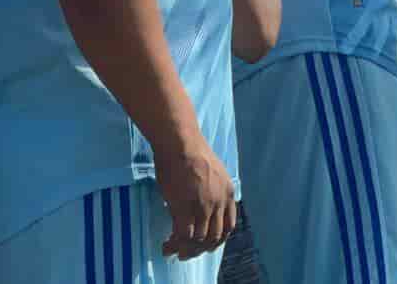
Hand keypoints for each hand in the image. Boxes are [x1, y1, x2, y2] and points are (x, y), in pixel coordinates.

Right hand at [154, 140, 235, 258]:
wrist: (180, 143)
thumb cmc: (191, 152)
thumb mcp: (213, 173)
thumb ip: (212, 191)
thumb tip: (203, 205)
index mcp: (228, 193)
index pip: (229, 226)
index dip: (217, 240)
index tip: (206, 245)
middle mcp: (219, 202)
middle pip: (215, 236)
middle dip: (201, 249)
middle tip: (187, 253)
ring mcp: (203, 205)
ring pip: (199, 239)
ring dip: (186, 249)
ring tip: (174, 251)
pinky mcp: (185, 207)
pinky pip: (183, 235)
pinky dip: (175, 243)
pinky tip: (167, 245)